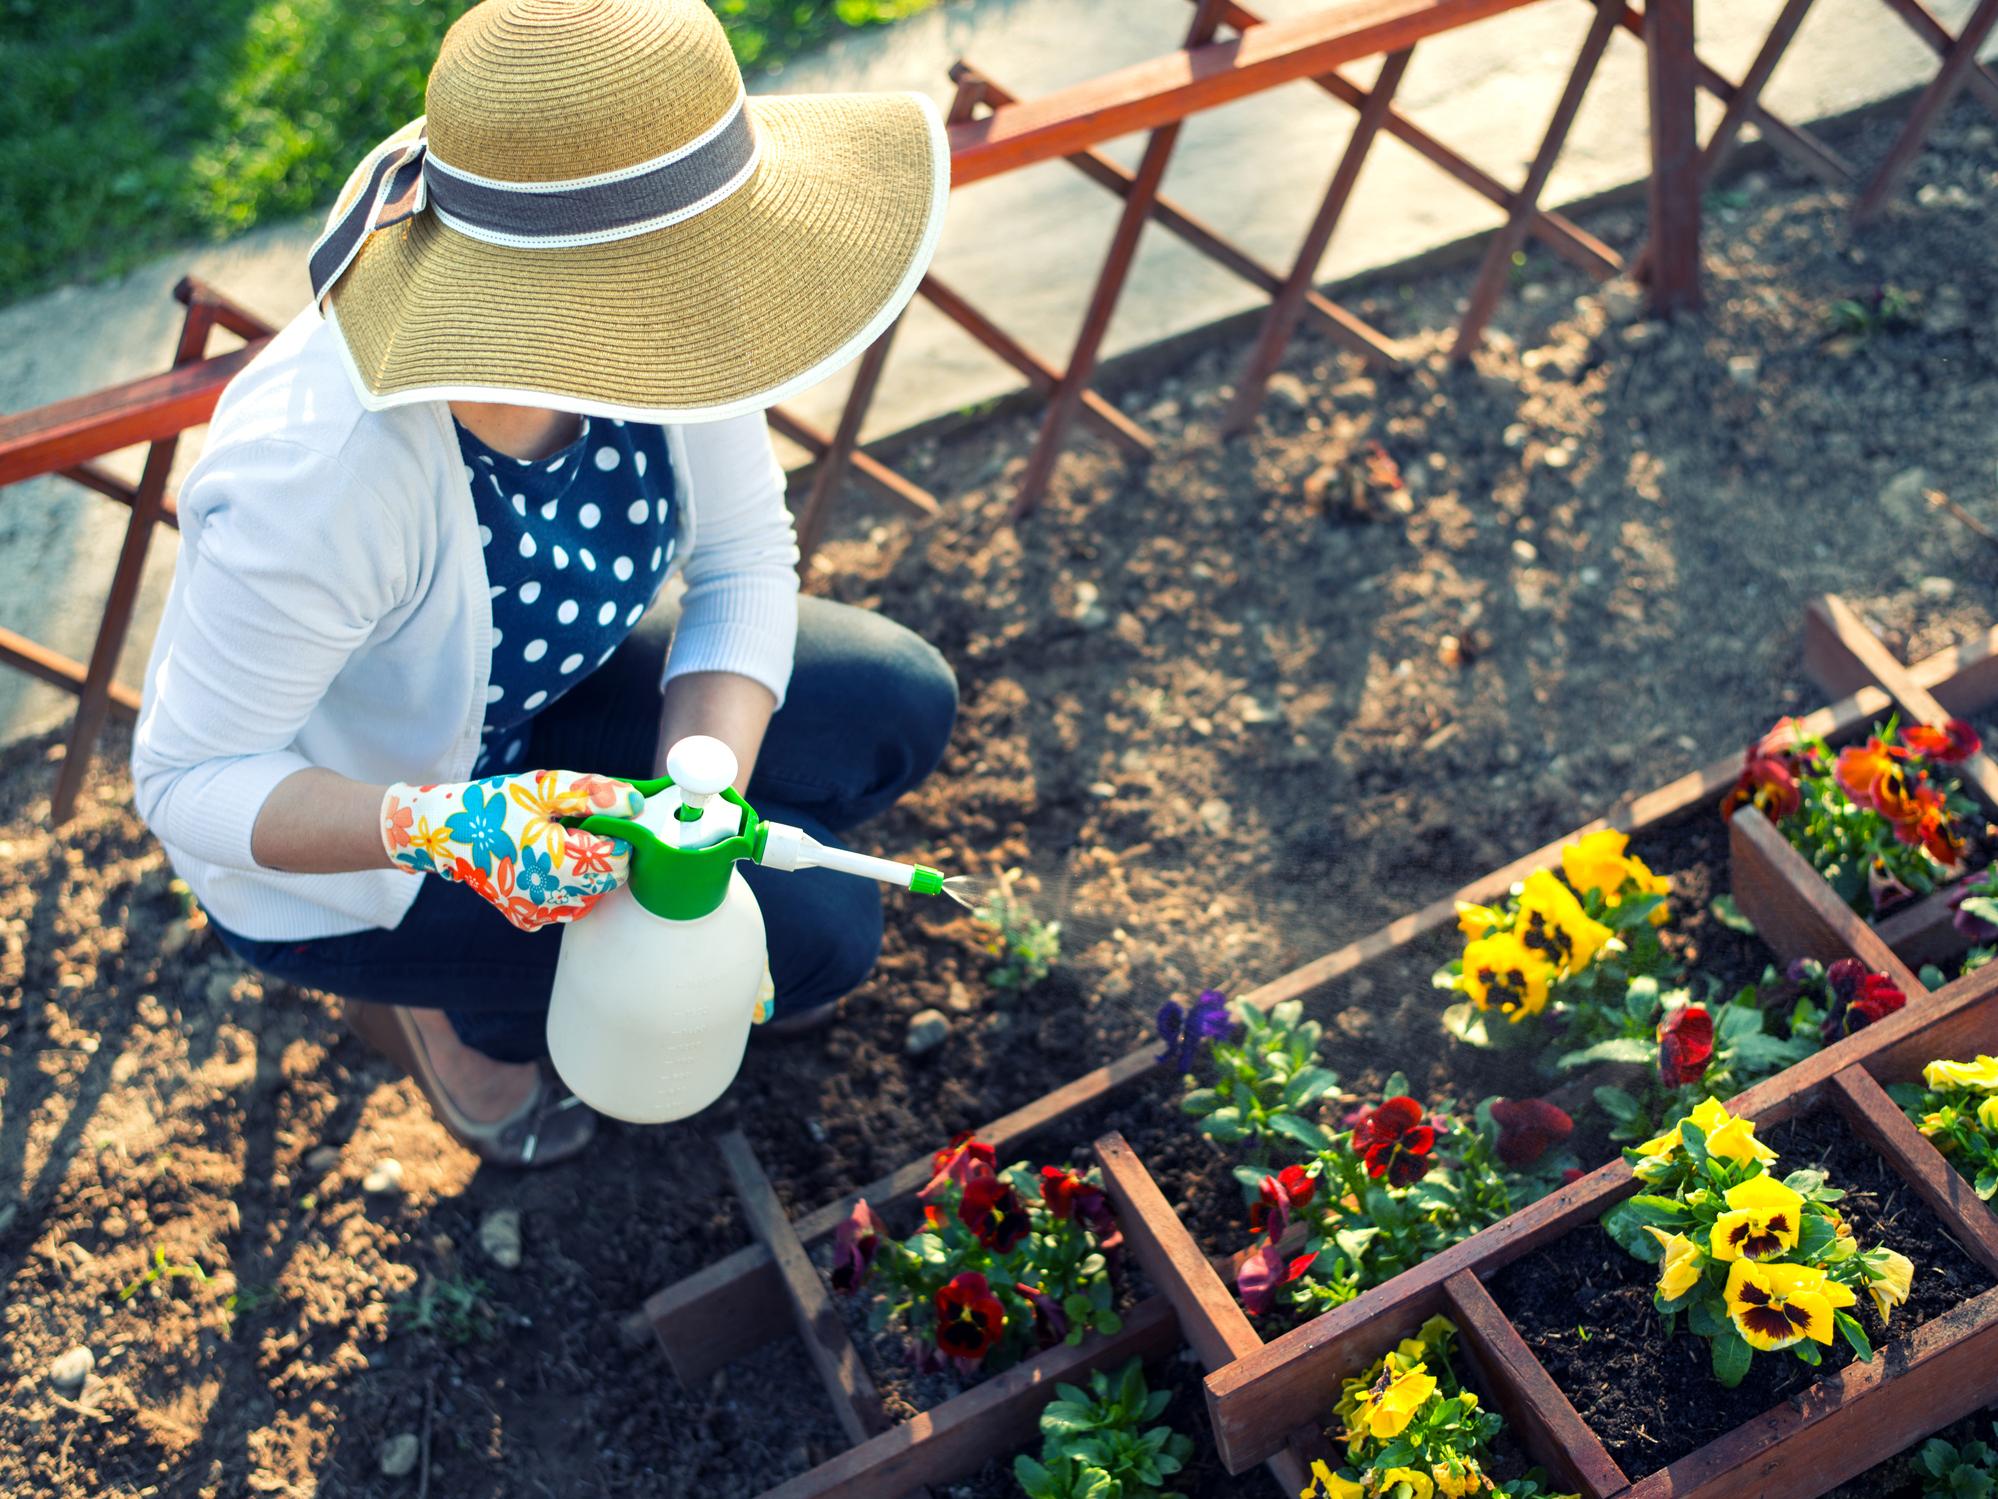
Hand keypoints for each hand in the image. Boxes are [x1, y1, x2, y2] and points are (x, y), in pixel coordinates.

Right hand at [380, 770, 644, 931]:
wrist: (444, 833)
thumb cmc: (494, 803)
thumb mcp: (543, 788)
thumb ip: (592, 794)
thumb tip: (636, 803)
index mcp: (557, 861)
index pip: (619, 856)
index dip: (618, 833)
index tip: (601, 816)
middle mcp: (550, 896)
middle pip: (609, 878)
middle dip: (604, 851)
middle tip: (577, 827)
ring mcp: (538, 912)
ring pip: (592, 895)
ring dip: (587, 871)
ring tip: (559, 844)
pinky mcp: (527, 918)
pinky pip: (567, 907)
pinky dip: (568, 887)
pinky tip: (547, 864)